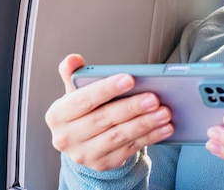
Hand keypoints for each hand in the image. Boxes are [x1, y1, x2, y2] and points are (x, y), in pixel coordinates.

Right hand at [45, 54, 173, 170]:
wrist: (82, 141)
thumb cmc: (82, 110)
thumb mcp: (74, 92)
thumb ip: (74, 74)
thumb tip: (73, 59)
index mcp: (58, 115)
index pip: (83, 100)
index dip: (107, 89)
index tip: (130, 78)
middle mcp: (66, 137)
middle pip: (104, 119)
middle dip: (132, 107)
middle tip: (154, 97)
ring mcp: (84, 154)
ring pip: (119, 136)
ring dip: (145, 124)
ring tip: (164, 112)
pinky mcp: (102, 165)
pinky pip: (129, 149)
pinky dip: (150, 137)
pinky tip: (164, 127)